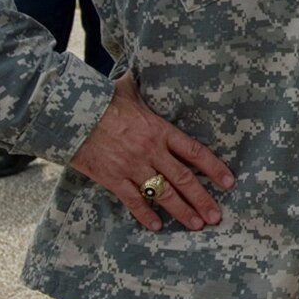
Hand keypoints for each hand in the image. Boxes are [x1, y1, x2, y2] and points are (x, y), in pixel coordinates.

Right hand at [70, 74, 233, 231]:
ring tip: (197, 224)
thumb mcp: (129, 90)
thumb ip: (144, 89)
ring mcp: (132, 166)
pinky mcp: (112, 178)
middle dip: (202, 199)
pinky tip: (156, 226)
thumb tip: (147, 72)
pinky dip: (144, 214)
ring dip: (181, 211)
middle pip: (183, 179)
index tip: (228, 182)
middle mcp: (150, 151)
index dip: (214, 168)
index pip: (194, 152)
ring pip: (163, 194)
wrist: (70, 114)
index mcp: (160, 130)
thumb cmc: (101, 100)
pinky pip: (132, 200)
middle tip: (216, 216)